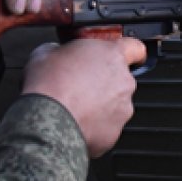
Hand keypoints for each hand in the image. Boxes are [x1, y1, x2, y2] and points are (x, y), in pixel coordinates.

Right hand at [21, 38, 147, 156]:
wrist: (45, 119)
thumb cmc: (48, 84)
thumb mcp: (46, 52)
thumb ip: (62, 49)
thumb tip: (57, 54)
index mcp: (112, 56)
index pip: (135, 47)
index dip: (130, 51)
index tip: (128, 55)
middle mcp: (123, 82)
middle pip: (121, 79)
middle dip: (103, 82)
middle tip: (80, 84)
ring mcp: (122, 109)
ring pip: (115, 104)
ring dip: (100, 104)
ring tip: (74, 106)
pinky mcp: (114, 133)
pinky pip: (106, 126)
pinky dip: (94, 125)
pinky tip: (75, 121)